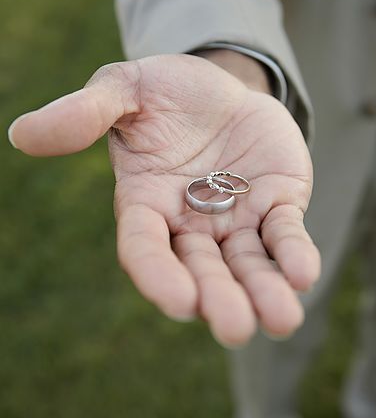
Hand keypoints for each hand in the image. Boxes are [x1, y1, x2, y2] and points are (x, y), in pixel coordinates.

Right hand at [8, 54, 319, 345]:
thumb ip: (85, 113)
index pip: (145, 249)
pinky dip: (294, 254)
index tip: (180, 303)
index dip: (159, 276)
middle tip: (235, 328)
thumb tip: (22, 134)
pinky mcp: (276, 204)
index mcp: (146, 203)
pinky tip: (305, 275)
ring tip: (282, 321)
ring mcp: (236, 218)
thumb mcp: (124, 89)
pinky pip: (285, 234)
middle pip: (202, 269)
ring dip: (264, 292)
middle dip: (219, 299)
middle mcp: (191, 223)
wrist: (222, 88)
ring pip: (248, 265)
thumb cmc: (166, 93)